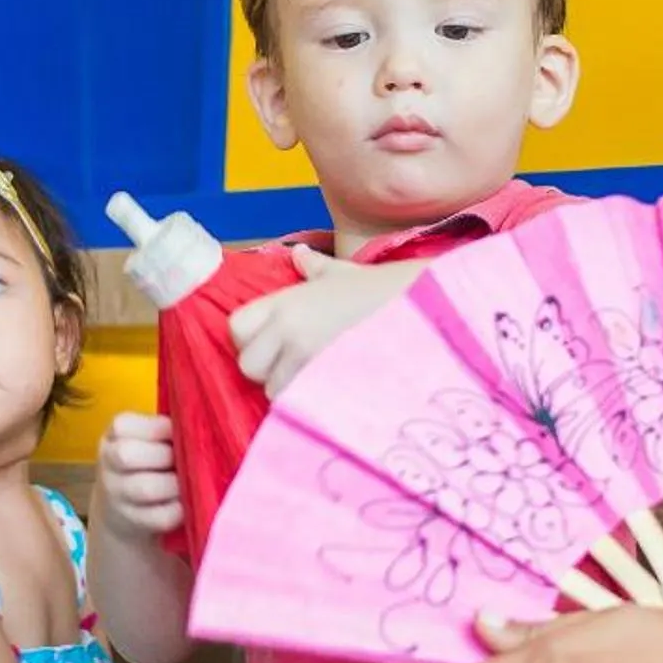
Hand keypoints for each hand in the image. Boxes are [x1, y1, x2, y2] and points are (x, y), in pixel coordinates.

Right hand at [94, 412, 183, 541]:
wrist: (120, 509)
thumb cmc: (145, 462)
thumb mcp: (143, 438)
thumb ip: (163, 429)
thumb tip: (197, 426)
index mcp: (113, 436)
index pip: (124, 426)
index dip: (159, 428)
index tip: (177, 433)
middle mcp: (108, 464)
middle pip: (128, 455)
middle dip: (166, 455)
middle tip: (185, 459)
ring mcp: (117, 496)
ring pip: (146, 488)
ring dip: (175, 484)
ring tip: (189, 481)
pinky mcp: (134, 523)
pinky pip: (162, 516)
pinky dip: (180, 509)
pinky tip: (187, 503)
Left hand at [227, 249, 404, 396]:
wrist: (426, 312)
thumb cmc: (386, 291)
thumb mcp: (346, 274)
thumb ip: (315, 268)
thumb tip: (299, 255)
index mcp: (287, 302)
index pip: (236, 327)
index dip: (250, 338)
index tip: (272, 341)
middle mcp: (288, 331)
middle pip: (248, 366)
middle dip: (267, 369)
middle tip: (295, 364)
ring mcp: (306, 362)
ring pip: (274, 392)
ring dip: (290, 390)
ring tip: (319, 378)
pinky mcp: (324, 389)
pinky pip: (300, 407)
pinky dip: (310, 404)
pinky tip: (331, 393)